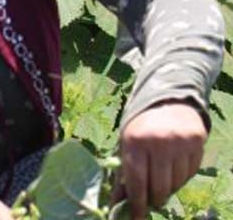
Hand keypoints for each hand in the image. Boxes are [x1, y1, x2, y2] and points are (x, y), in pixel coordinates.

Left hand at [113, 101, 206, 218]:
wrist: (167, 104)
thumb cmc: (141, 129)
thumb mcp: (126, 146)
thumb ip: (123, 174)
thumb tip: (117, 203)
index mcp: (134, 141)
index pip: (136, 180)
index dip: (136, 202)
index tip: (136, 217)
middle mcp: (157, 141)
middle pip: (158, 186)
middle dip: (154, 199)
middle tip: (151, 201)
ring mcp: (179, 142)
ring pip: (176, 183)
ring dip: (168, 190)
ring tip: (161, 183)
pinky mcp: (196, 143)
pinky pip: (190, 174)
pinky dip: (181, 179)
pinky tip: (174, 172)